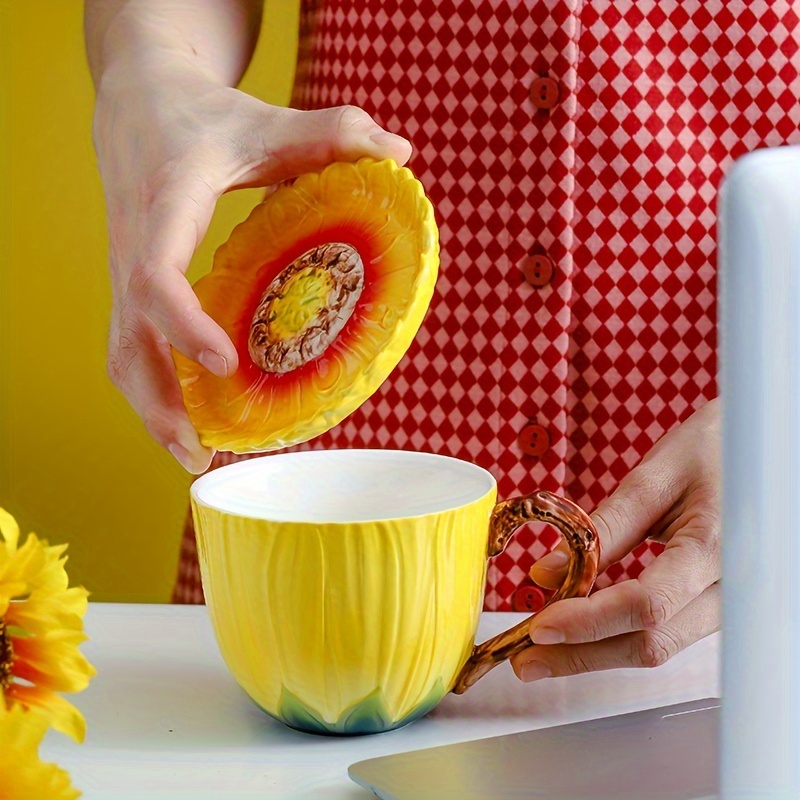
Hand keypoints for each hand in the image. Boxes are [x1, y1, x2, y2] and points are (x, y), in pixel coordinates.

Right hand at [92, 61, 410, 472]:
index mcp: (165, 204)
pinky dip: (154, 385)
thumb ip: (333, 131)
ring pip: (121, 351)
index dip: (184, 325)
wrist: (134, 97)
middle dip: (158, 404)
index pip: (156, 276)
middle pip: (128, 339)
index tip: (226, 363)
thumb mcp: (266, 117)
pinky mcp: (129, 280)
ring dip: (151, 407)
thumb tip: (403, 154)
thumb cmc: (202, 113)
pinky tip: (190, 411)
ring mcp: (124, 268)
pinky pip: (132, 342)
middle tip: (202, 454)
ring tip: (195, 452)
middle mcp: (133, 245)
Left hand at [511, 399, 720, 681]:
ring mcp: (725, 604)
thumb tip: (546, 573)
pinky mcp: (713, 605)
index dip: (588, 621)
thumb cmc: (710, 449)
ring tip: (542, 652)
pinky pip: (663, 632)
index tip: (539, 626)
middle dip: (582, 655)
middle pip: (650, 642)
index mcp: (714, 548)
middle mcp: (728, 589)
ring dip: (595, 654)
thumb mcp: (653, 477)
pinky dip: (617, 636)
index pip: (645, 604)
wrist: (756, 449)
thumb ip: (603, 528)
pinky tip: (580, 633)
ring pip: (657, 646)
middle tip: (526, 659)